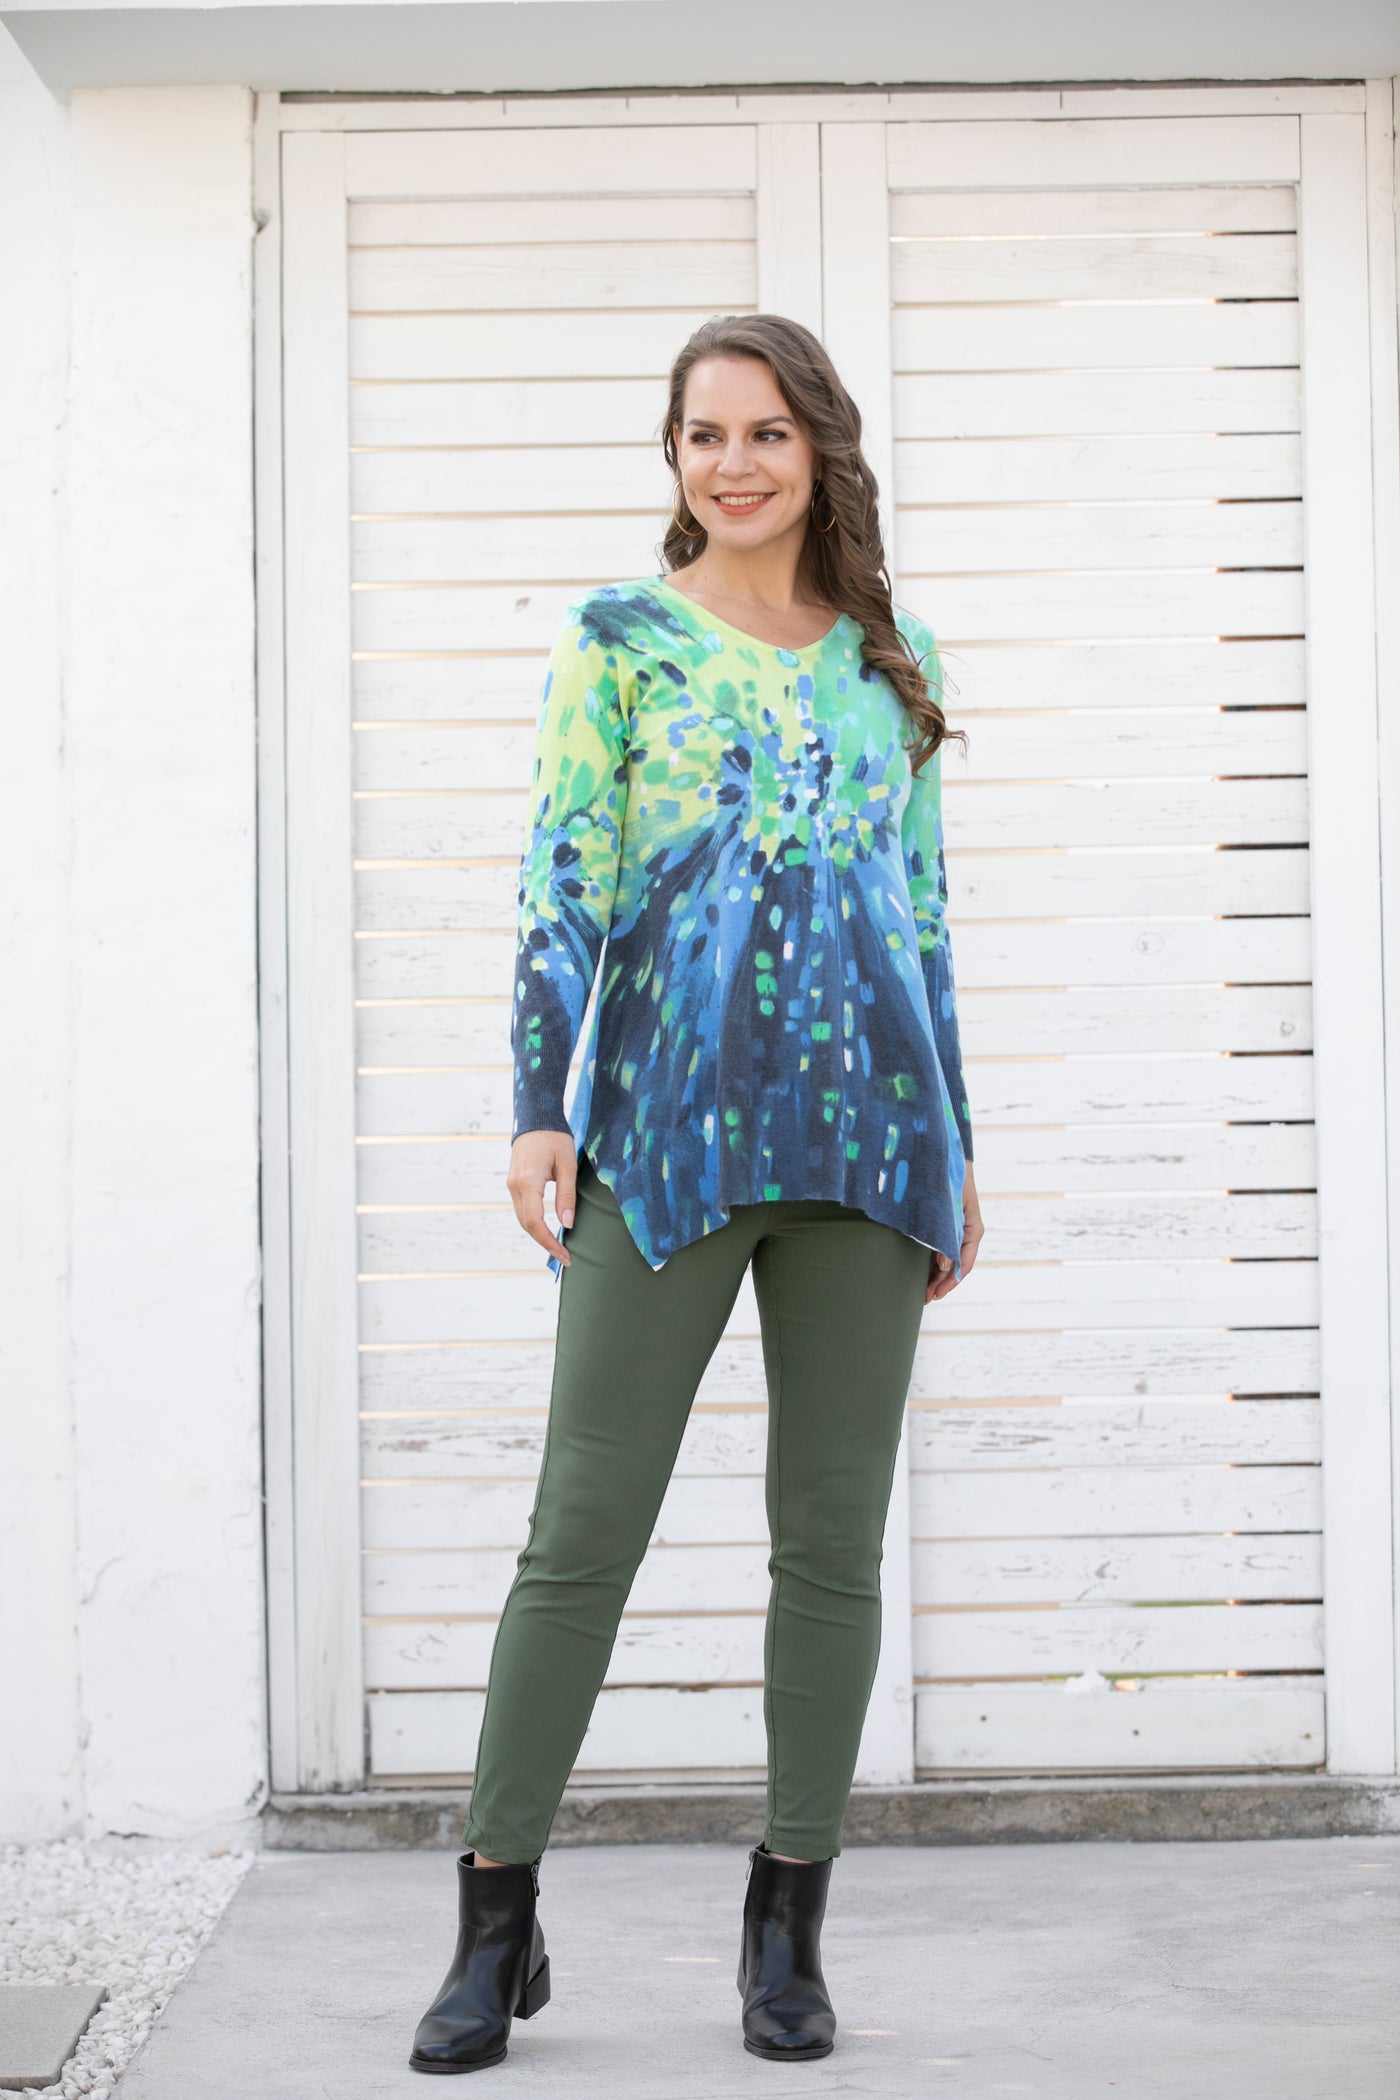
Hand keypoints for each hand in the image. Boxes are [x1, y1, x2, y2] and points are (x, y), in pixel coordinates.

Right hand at [507, 1130, 578, 1266]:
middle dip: (545, 1244)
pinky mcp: (514, 1185)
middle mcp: (515, 1187)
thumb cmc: (555, 1138)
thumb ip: (566, 1195)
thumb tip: (567, 1223)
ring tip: (559, 1249)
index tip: (564, 1255)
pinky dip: (534, 1224)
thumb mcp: (567, 1165)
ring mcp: (512, 1186)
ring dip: (539, 1236)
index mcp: (528, 1182)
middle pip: (527, 1225)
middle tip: (565, 1258)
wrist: (535, 1119)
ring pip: (523, 1220)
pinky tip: (548, 1232)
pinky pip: (523, 1210)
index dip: (549, 1242)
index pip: (535, 1222)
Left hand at [926, 1162, 982, 1303]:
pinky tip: (923, 1272)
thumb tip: (944, 1262)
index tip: (938, 1293)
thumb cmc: (948, 1175)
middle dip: (941, 1283)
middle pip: (955, 1264)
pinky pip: (940, 1248)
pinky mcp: (943, 1224)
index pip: (964, 1262)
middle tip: (926, 1298)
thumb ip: (947, 1233)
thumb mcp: (949, 1204)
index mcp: (972, 1227)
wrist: (942, 1152)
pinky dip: (932, 1262)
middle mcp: (965, 1230)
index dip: (951, 1280)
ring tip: (923, 1292)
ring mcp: (954, 1227)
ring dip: (936, 1275)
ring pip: (947, 1258)